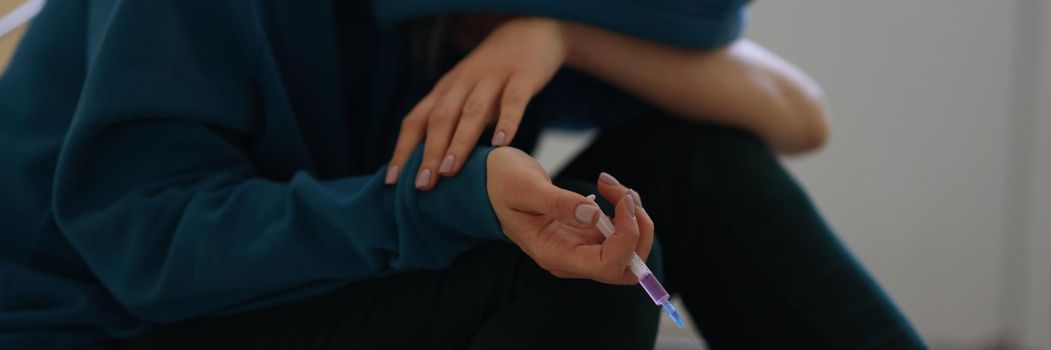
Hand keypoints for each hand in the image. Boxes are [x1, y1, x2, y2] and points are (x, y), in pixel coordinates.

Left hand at [386, 17, 566, 189]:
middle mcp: (463, 83)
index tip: (393, 181)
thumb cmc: (495, 74)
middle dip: (429, 153)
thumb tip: (436, 167)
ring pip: (471, 111)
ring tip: (450, 170)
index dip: (403, 150)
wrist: (531, 31)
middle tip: (422, 184)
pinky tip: (501, 143)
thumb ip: (455, 123)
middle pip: (440, 118)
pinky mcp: (522, 76)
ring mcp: (492, 78)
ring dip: (458, 142)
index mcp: (446, 89)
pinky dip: (507, 121)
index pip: (416, 120)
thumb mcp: (468, 94)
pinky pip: (513, 100)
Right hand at [486, 147, 654, 283]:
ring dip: (635, 218)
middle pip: (626, 268)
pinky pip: (620, 233)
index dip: (626, 238)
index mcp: (553, 254)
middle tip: (624, 195)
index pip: (606, 265)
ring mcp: (580, 248)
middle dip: (639, 232)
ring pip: (629, 250)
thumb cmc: (501, 183)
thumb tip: (594, 214)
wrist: (490, 181)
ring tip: (614, 187)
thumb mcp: (524, 187)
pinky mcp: (586, 234)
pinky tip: (609, 189)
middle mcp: (570, 258)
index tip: (621, 201)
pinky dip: (626, 211)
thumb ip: (558, 203)